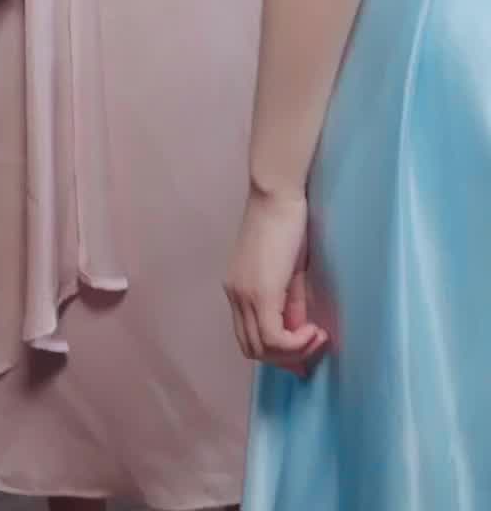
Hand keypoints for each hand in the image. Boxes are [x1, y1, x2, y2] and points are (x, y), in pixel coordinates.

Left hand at [224, 188, 328, 371]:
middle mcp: (235, 295)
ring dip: (294, 352)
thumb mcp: (289, 273)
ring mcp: (244, 295)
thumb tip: (301, 335)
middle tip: (315, 345)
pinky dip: (296, 343)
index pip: (249, 338)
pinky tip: (314, 330)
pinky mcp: (260, 292)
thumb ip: (290, 304)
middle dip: (287, 358)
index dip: (278, 353)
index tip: (306, 349)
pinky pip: (274, 337)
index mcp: (237, 289)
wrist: (277, 194)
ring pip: (262, 348)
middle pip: (253, 350)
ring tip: (318, 336)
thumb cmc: (286, 224)